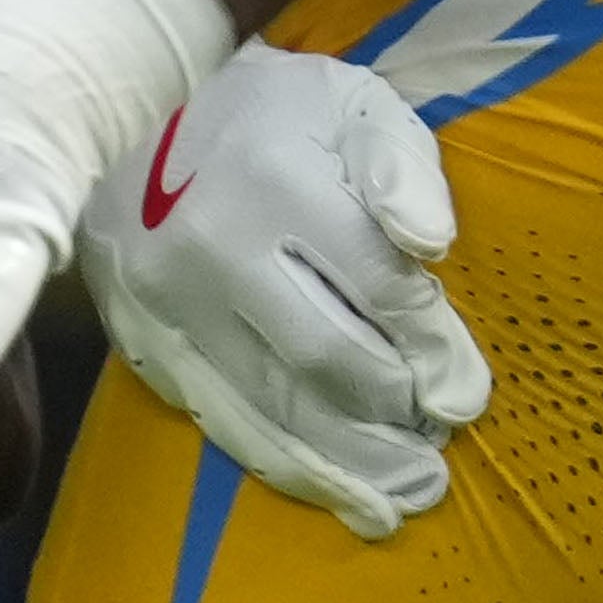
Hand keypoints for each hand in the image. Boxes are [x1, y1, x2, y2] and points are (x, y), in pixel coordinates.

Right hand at [90, 47, 490, 535]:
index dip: (429, 347)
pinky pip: (222, 420)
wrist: (137, 119)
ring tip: (407, 496)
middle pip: (319, 357)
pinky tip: (340, 497)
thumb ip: (400, 166)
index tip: (466, 397)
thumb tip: (431, 244)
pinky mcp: (143, 343)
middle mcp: (210, 246)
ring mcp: (166, 302)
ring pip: (269, 406)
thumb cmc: (273, 118)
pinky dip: (286, 466)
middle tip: (438, 452)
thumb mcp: (349, 104)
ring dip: (347, 464)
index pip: (371, 284)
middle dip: (389, 414)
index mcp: (272, 178)